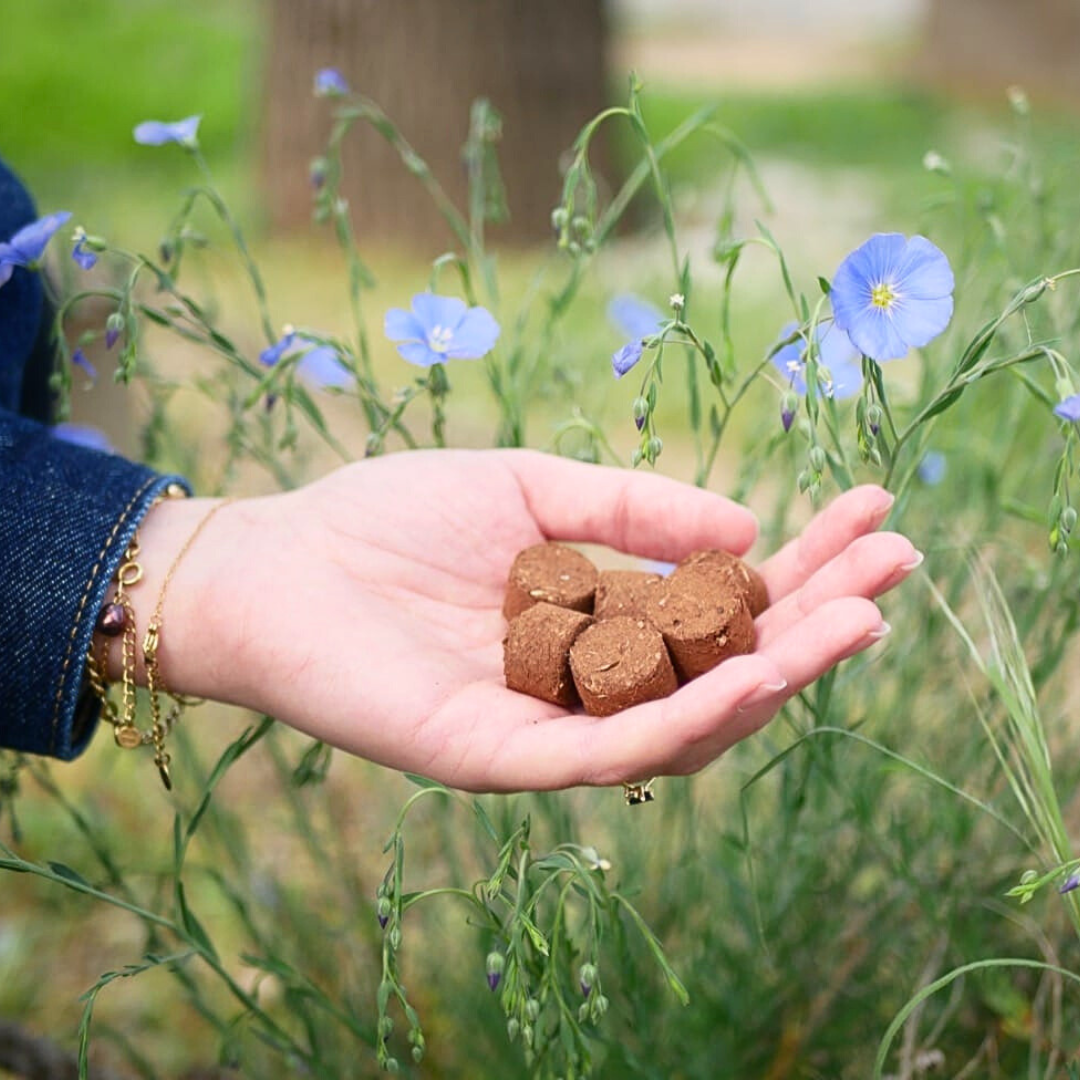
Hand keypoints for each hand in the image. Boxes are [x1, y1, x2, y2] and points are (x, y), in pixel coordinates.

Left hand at [146, 449, 917, 791]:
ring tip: (850, 623)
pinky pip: (609, 751)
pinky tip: (749, 678)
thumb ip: (632, 513)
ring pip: (687, 723)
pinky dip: (685, 720)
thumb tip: (745, 531)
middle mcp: (590, 679)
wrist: (276, 565)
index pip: (725, 601)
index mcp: (601, 616)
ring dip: (774, 679)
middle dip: (814, 619)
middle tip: (896, 567)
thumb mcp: (532, 490)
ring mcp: (552, 724)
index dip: (804, 561)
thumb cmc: (390, 520)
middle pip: (725, 665)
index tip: (875, 513)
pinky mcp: (502, 758)